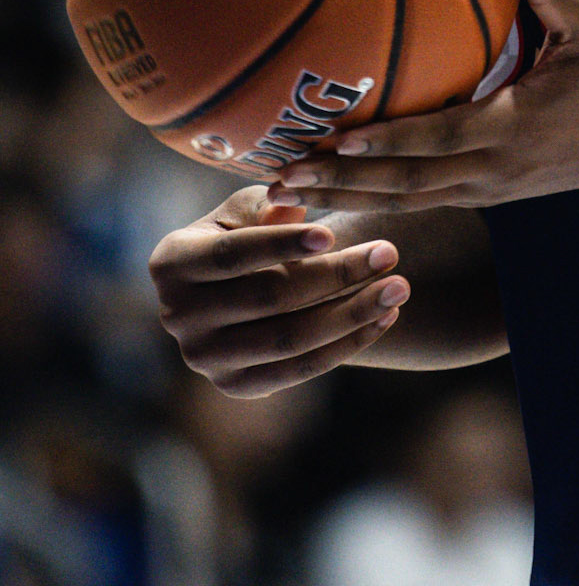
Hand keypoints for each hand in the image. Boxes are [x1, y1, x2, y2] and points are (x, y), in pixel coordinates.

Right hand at [149, 186, 408, 394]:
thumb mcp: (244, 210)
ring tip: (399, 286)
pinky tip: (386, 317)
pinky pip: (301, 369)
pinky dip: (348, 344)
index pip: (233, 254)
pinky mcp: (235, 386)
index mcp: (172, 261)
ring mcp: (204, 358)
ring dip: (352, 314)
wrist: (227, 291)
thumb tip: (293, 199)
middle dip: (336, 275)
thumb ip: (267, 204)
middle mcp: (178, 316)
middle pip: (269, 298)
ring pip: (290, 339)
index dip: (282, 245)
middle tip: (390, 253)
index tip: (333, 232)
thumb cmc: (242, 233)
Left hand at [265, 0, 578, 211]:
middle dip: (342, 183)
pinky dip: (372, 198)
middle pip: (407, 185)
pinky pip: (420, 202)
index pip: (439, 139)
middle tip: (280, 176)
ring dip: (346, 198)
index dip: (387, 142)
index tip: (335, 138)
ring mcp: (488, 190)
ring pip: (406, 202)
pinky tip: (332, 191)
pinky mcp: (485, 196)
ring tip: (283, 196)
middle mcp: (494, 170)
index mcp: (514, 127)